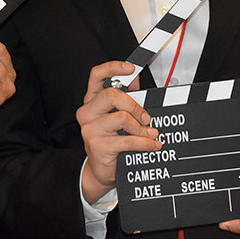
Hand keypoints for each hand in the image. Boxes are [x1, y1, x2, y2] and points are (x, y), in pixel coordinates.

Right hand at [76, 61, 160, 203]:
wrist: (100, 170)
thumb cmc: (110, 140)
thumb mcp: (117, 116)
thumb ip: (126, 97)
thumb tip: (137, 79)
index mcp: (92, 100)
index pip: (97, 75)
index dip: (113, 68)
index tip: (130, 68)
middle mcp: (87, 112)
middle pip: (112, 95)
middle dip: (135, 105)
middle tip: (146, 117)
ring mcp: (90, 129)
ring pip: (122, 118)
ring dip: (142, 128)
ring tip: (150, 133)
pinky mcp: (98, 145)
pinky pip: (127, 139)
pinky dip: (145, 142)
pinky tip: (152, 144)